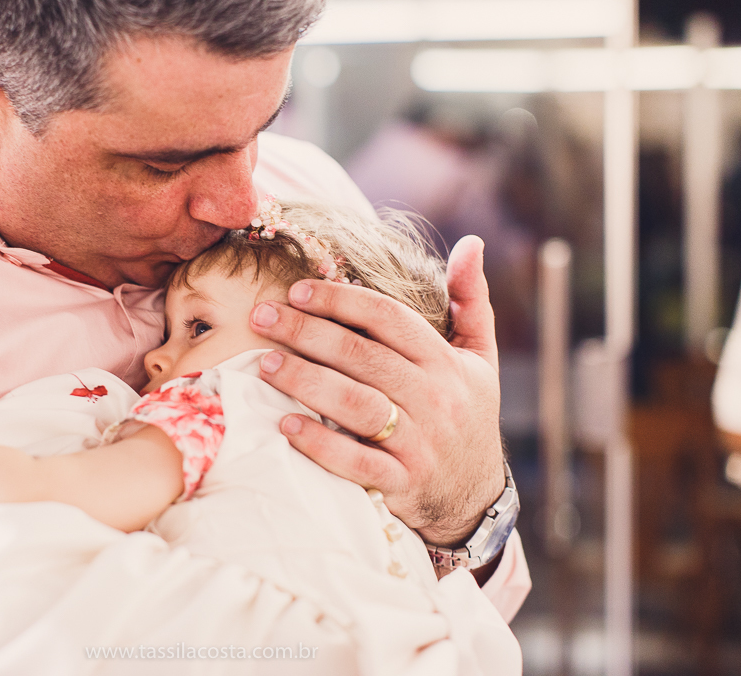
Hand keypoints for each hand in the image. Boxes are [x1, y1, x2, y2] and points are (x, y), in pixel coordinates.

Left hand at [250, 235, 504, 547]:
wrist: (476, 497)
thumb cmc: (465, 413)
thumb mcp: (479, 357)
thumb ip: (471, 300)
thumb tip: (471, 242)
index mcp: (447, 363)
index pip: (389, 319)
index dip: (342, 301)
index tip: (298, 290)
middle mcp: (435, 400)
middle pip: (364, 356)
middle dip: (307, 332)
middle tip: (261, 317)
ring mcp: (419, 444)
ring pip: (356, 405)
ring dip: (305, 381)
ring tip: (263, 363)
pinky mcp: (401, 484)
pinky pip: (356, 464)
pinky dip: (320, 444)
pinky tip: (285, 425)